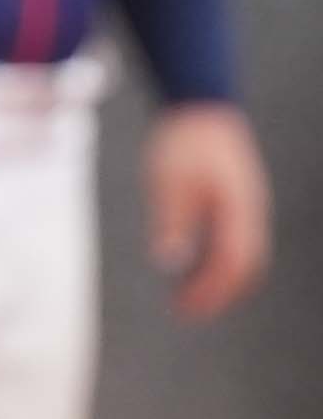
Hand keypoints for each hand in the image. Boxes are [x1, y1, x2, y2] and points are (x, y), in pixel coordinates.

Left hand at [146, 102, 271, 320]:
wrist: (199, 106)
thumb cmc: (182, 143)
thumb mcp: (169, 183)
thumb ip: (172, 221)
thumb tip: (170, 259)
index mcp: (237, 206)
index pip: (233, 260)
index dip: (213, 290)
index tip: (188, 310)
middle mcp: (249, 208)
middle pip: (246, 262)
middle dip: (219, 291)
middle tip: (187, 312)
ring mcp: (246, 203)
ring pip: (242, 252)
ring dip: (217, 278)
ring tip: (185, 298)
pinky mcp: (236, 199)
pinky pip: (234, 238)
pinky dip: (216, 260)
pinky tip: (190, 269)